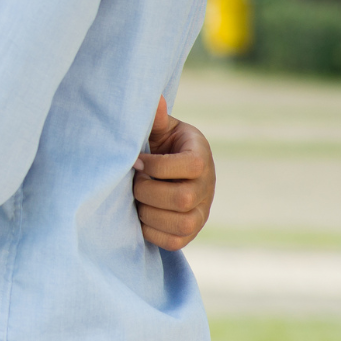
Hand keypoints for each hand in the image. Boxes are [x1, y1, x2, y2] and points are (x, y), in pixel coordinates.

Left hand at [133, 96, 214, 250]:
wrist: (165, 168)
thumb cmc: (158, 144)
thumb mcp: (159, 128)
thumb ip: (156, 118)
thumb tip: (155, 99)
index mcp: (201, 156)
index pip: (191, 166)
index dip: (159, 166)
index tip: (136, 161)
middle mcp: (207, 186)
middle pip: (183, 198)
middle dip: (148, 191)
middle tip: (133, 182)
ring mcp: (202, 212)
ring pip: (181, 223)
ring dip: (149, 212)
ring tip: (136, 199)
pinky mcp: (191, 232)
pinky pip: (175, 241)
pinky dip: (152, 231)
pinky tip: (140, 215)